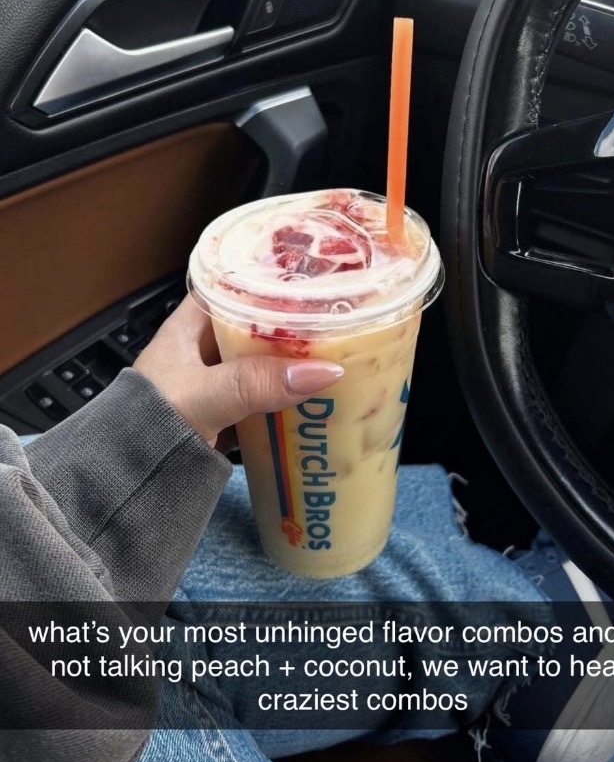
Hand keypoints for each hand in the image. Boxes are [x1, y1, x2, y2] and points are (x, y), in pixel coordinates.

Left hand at [134, 296, 342, 446]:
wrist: (124, 482)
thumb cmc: (150, 423)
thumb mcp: (205, 396)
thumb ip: (258, 382)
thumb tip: (327, 370)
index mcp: (190, 325)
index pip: (235, 286)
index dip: (270, 279)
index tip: (313, 278)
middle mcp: (204, 347)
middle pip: (256, 325)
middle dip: (294, 325)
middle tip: (340, 319)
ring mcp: (216, 381)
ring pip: (264, 362)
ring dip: (294, 363)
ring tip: (341, 353)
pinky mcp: (226, 413)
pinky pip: (264, 396)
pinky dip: (288, 396)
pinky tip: (318, 396)